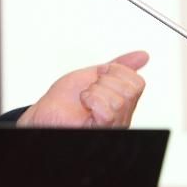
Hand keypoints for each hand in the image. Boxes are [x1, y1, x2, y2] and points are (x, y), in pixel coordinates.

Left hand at [16, 51, 148, 128]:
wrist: (43, 115)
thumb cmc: (64, 101)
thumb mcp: (93, 76)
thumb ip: (119, 67)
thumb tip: (142, 56)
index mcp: (123, 104)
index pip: (138, 83)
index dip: (116, 71)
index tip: (98, 76)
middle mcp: (121, 117)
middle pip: (131, 90)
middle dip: (105, 81)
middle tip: (90, 88)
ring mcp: (112, 125)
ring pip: (120, 100)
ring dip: (95, 91)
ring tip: (85, 99)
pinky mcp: (100, 130)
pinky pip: (108, 113)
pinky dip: (92, 100)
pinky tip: (84, 104)